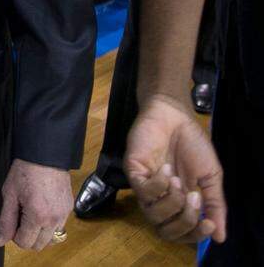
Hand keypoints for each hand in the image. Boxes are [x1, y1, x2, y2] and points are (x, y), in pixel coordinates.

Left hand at [0, 159, 72, 251]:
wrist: (44, 155)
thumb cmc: (24, 172)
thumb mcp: (9, 195)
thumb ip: (5, 221)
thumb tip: (0, 241)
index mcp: (37, 217)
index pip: (24, 243)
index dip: (14, 234)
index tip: (12, 219)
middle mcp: (54, 219)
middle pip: (39, 245)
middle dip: (27, 236)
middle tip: (20, 216)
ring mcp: (64, 215)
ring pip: (51, 239)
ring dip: (39, 233)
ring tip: (31, 213)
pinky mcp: (69, 209)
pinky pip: (59, 227)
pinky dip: (49, 224)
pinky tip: (41, 208)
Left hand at [124, 94, 226, 242]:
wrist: (175, 117)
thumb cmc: (192, 145)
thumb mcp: (211, 177)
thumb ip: (215, 205)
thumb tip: (220, 237)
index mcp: (179, 204)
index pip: (181, 233)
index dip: (194, 234)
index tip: (209, 223)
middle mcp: (160, 200)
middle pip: (165, 230)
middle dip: (184, 221)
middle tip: (196, 199)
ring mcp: (145, 186)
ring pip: (153, 215)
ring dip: (172, 202)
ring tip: (181, 182)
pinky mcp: (134, 172)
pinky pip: (143, 191)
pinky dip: (158, 185)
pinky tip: (167, 170)